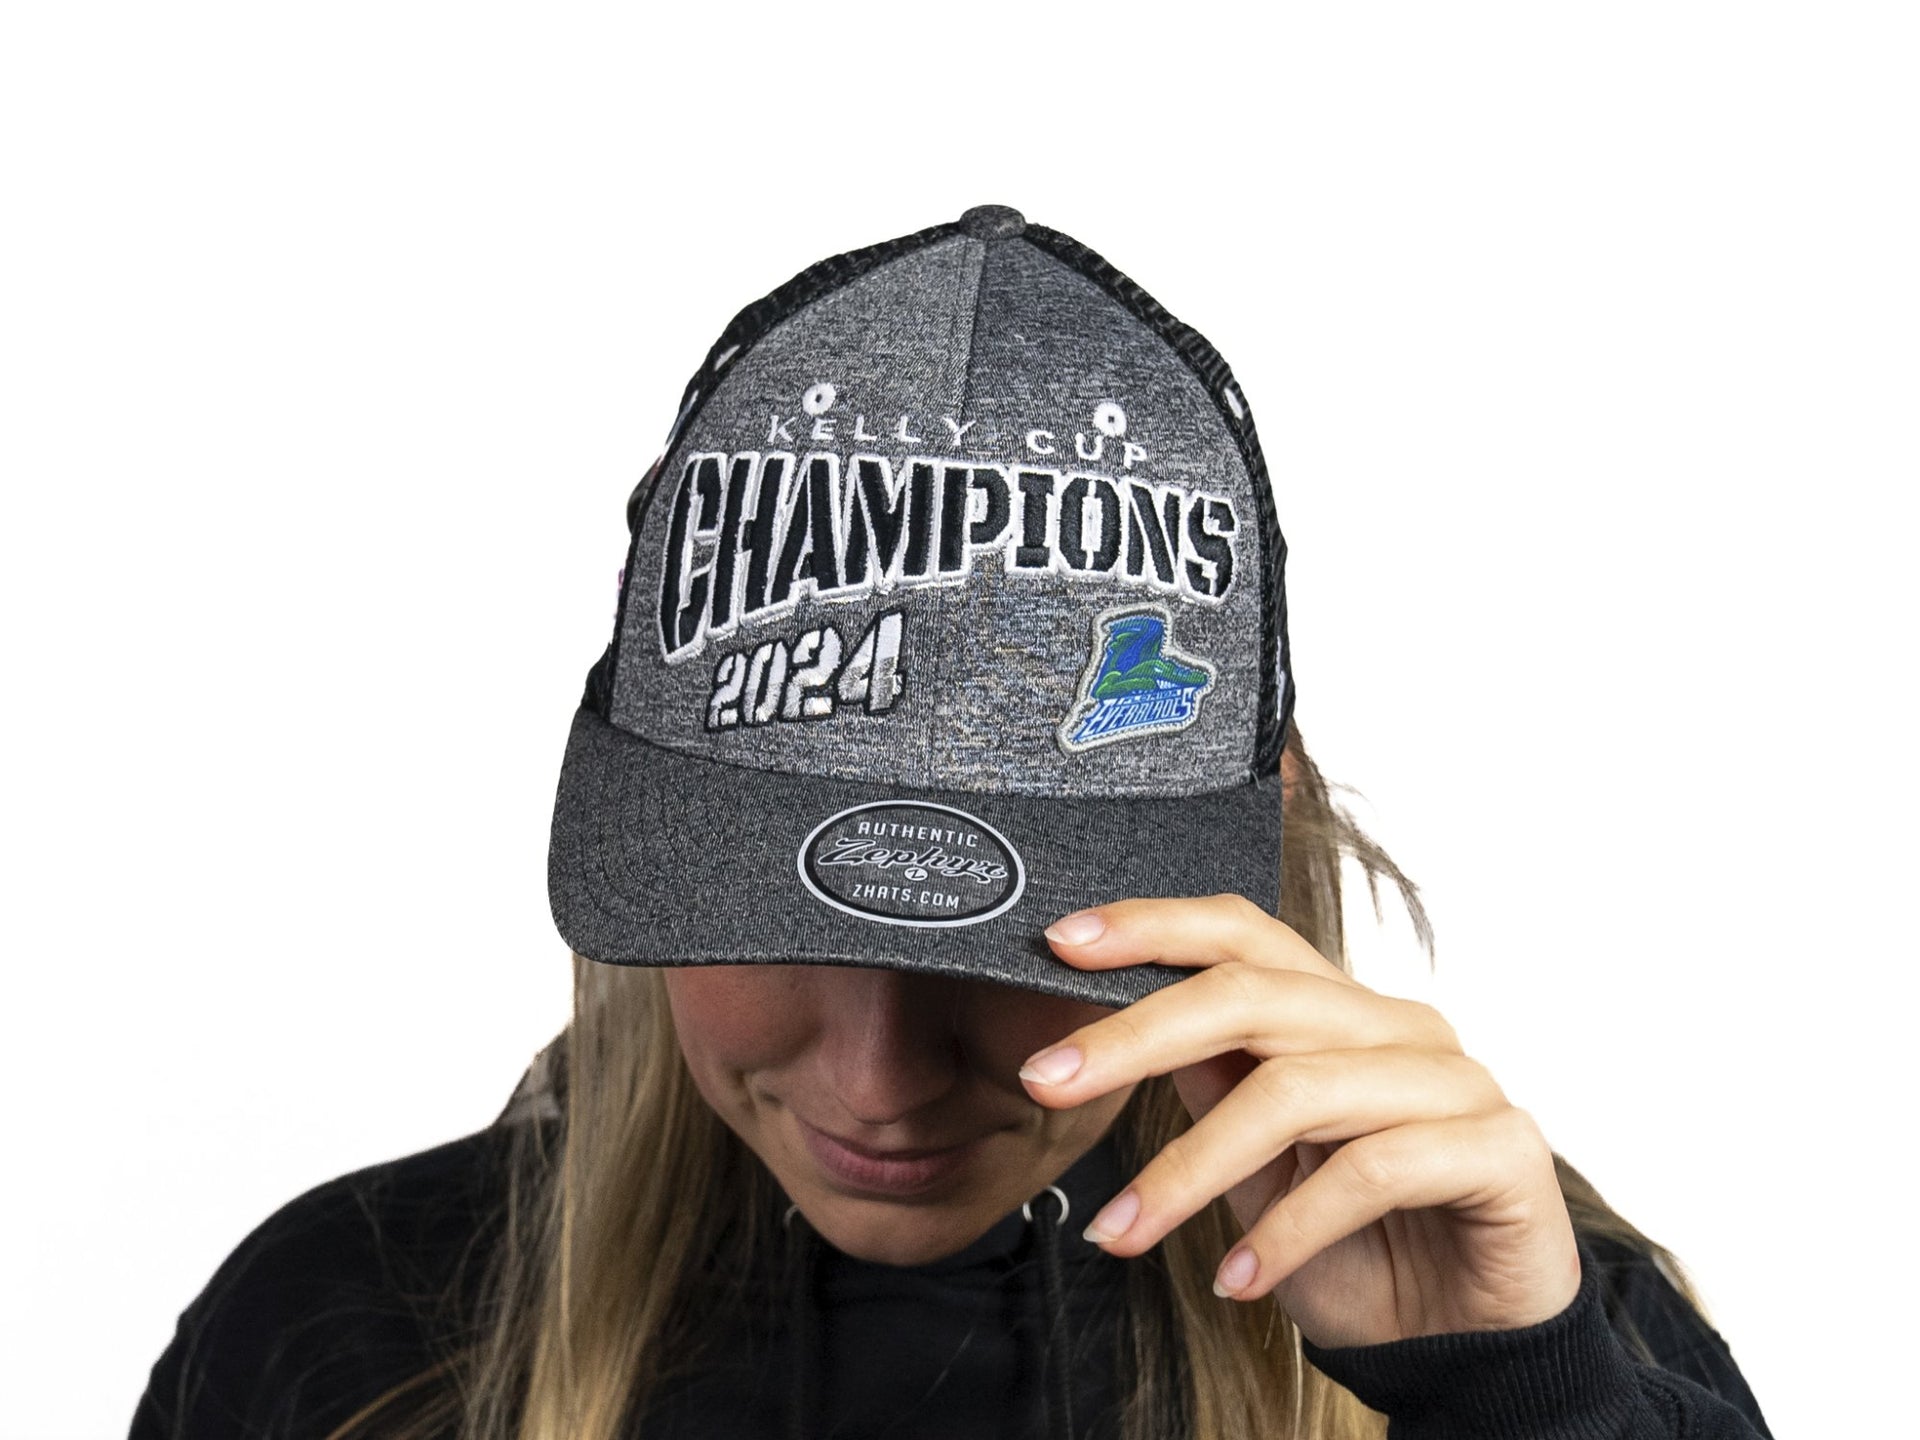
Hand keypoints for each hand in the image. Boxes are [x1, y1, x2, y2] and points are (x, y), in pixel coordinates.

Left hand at [1017, 894, 1581, 1348]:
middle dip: (1136, 1036)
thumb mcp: (1259, 1168)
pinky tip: (1238, 1280)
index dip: (1154, 927)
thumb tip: (1119, 1028)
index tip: (1061, 943)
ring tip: (1122, 1233)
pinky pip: (1372, 1172)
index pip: (1246, 934)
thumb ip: (1213, 1088)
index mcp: (1342, 1011)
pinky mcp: (1499, 1150)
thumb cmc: (1359, 1250)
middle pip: (1255, 997)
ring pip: (1296, 1091)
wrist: (1465, 1346)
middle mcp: (1401, 1026)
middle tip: (1046, 1082)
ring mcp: (1456, 1081)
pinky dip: (1288, 1232)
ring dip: (1190, 1169)